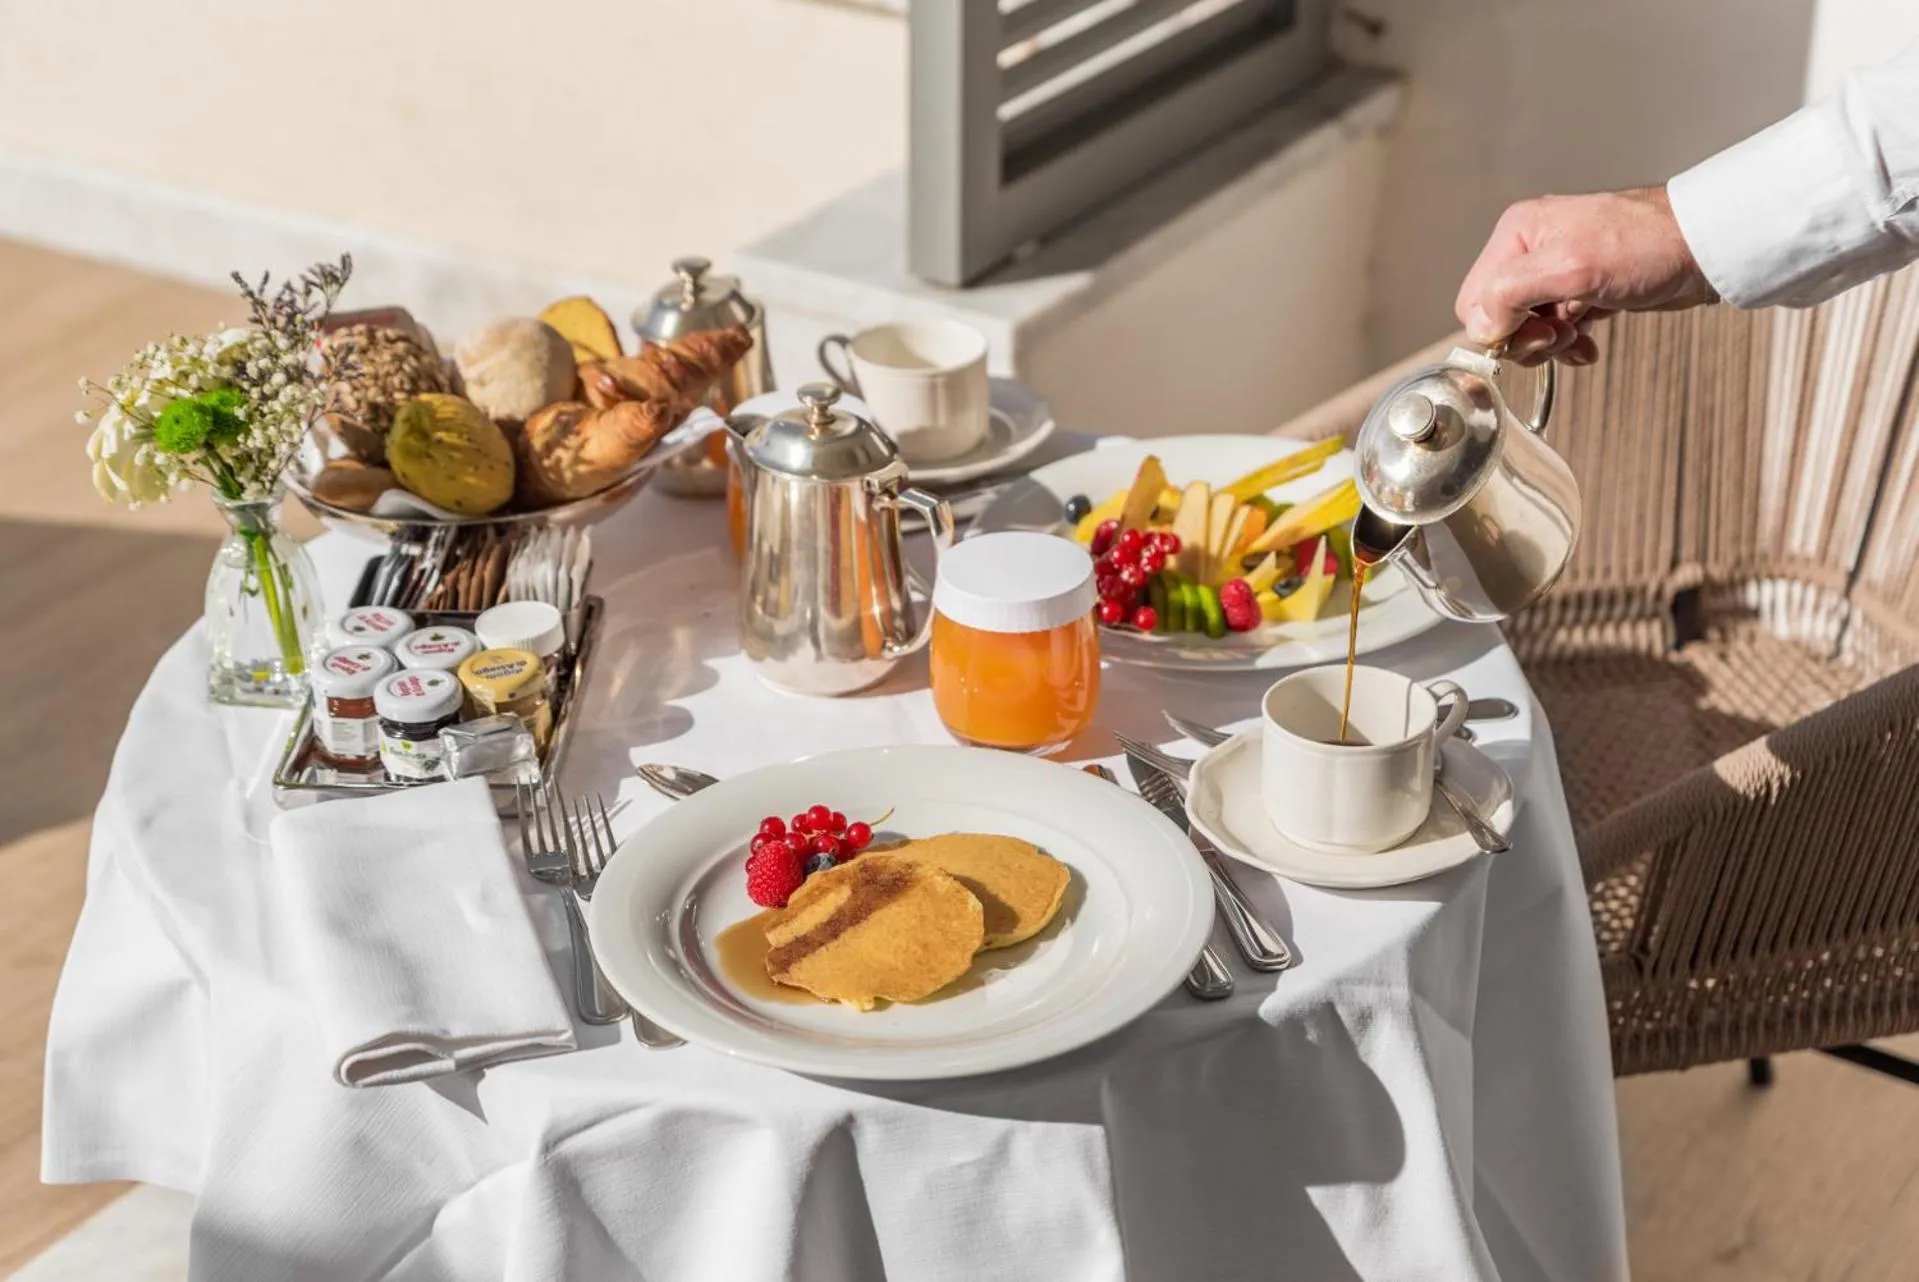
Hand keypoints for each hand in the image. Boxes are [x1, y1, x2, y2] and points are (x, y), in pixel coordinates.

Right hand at [1454, 186, 1715, 365]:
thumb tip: (1481, 327)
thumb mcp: (1571, 267)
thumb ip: (1512, 292)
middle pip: (1498, 317)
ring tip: (1579, 336)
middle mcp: (1531, 250)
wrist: (1705, 247)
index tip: (1536, 333)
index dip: (1498, 328)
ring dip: (1550, 344)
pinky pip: (1555, 329)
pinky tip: (1589, 344)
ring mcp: (1556, 271)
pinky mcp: (1581, 291)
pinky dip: (1568, 344)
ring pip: (1527, 327)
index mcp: (1517, 233)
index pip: (1474, 299)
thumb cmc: (1647, 244)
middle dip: (1527, 337)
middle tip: (1561, 334)